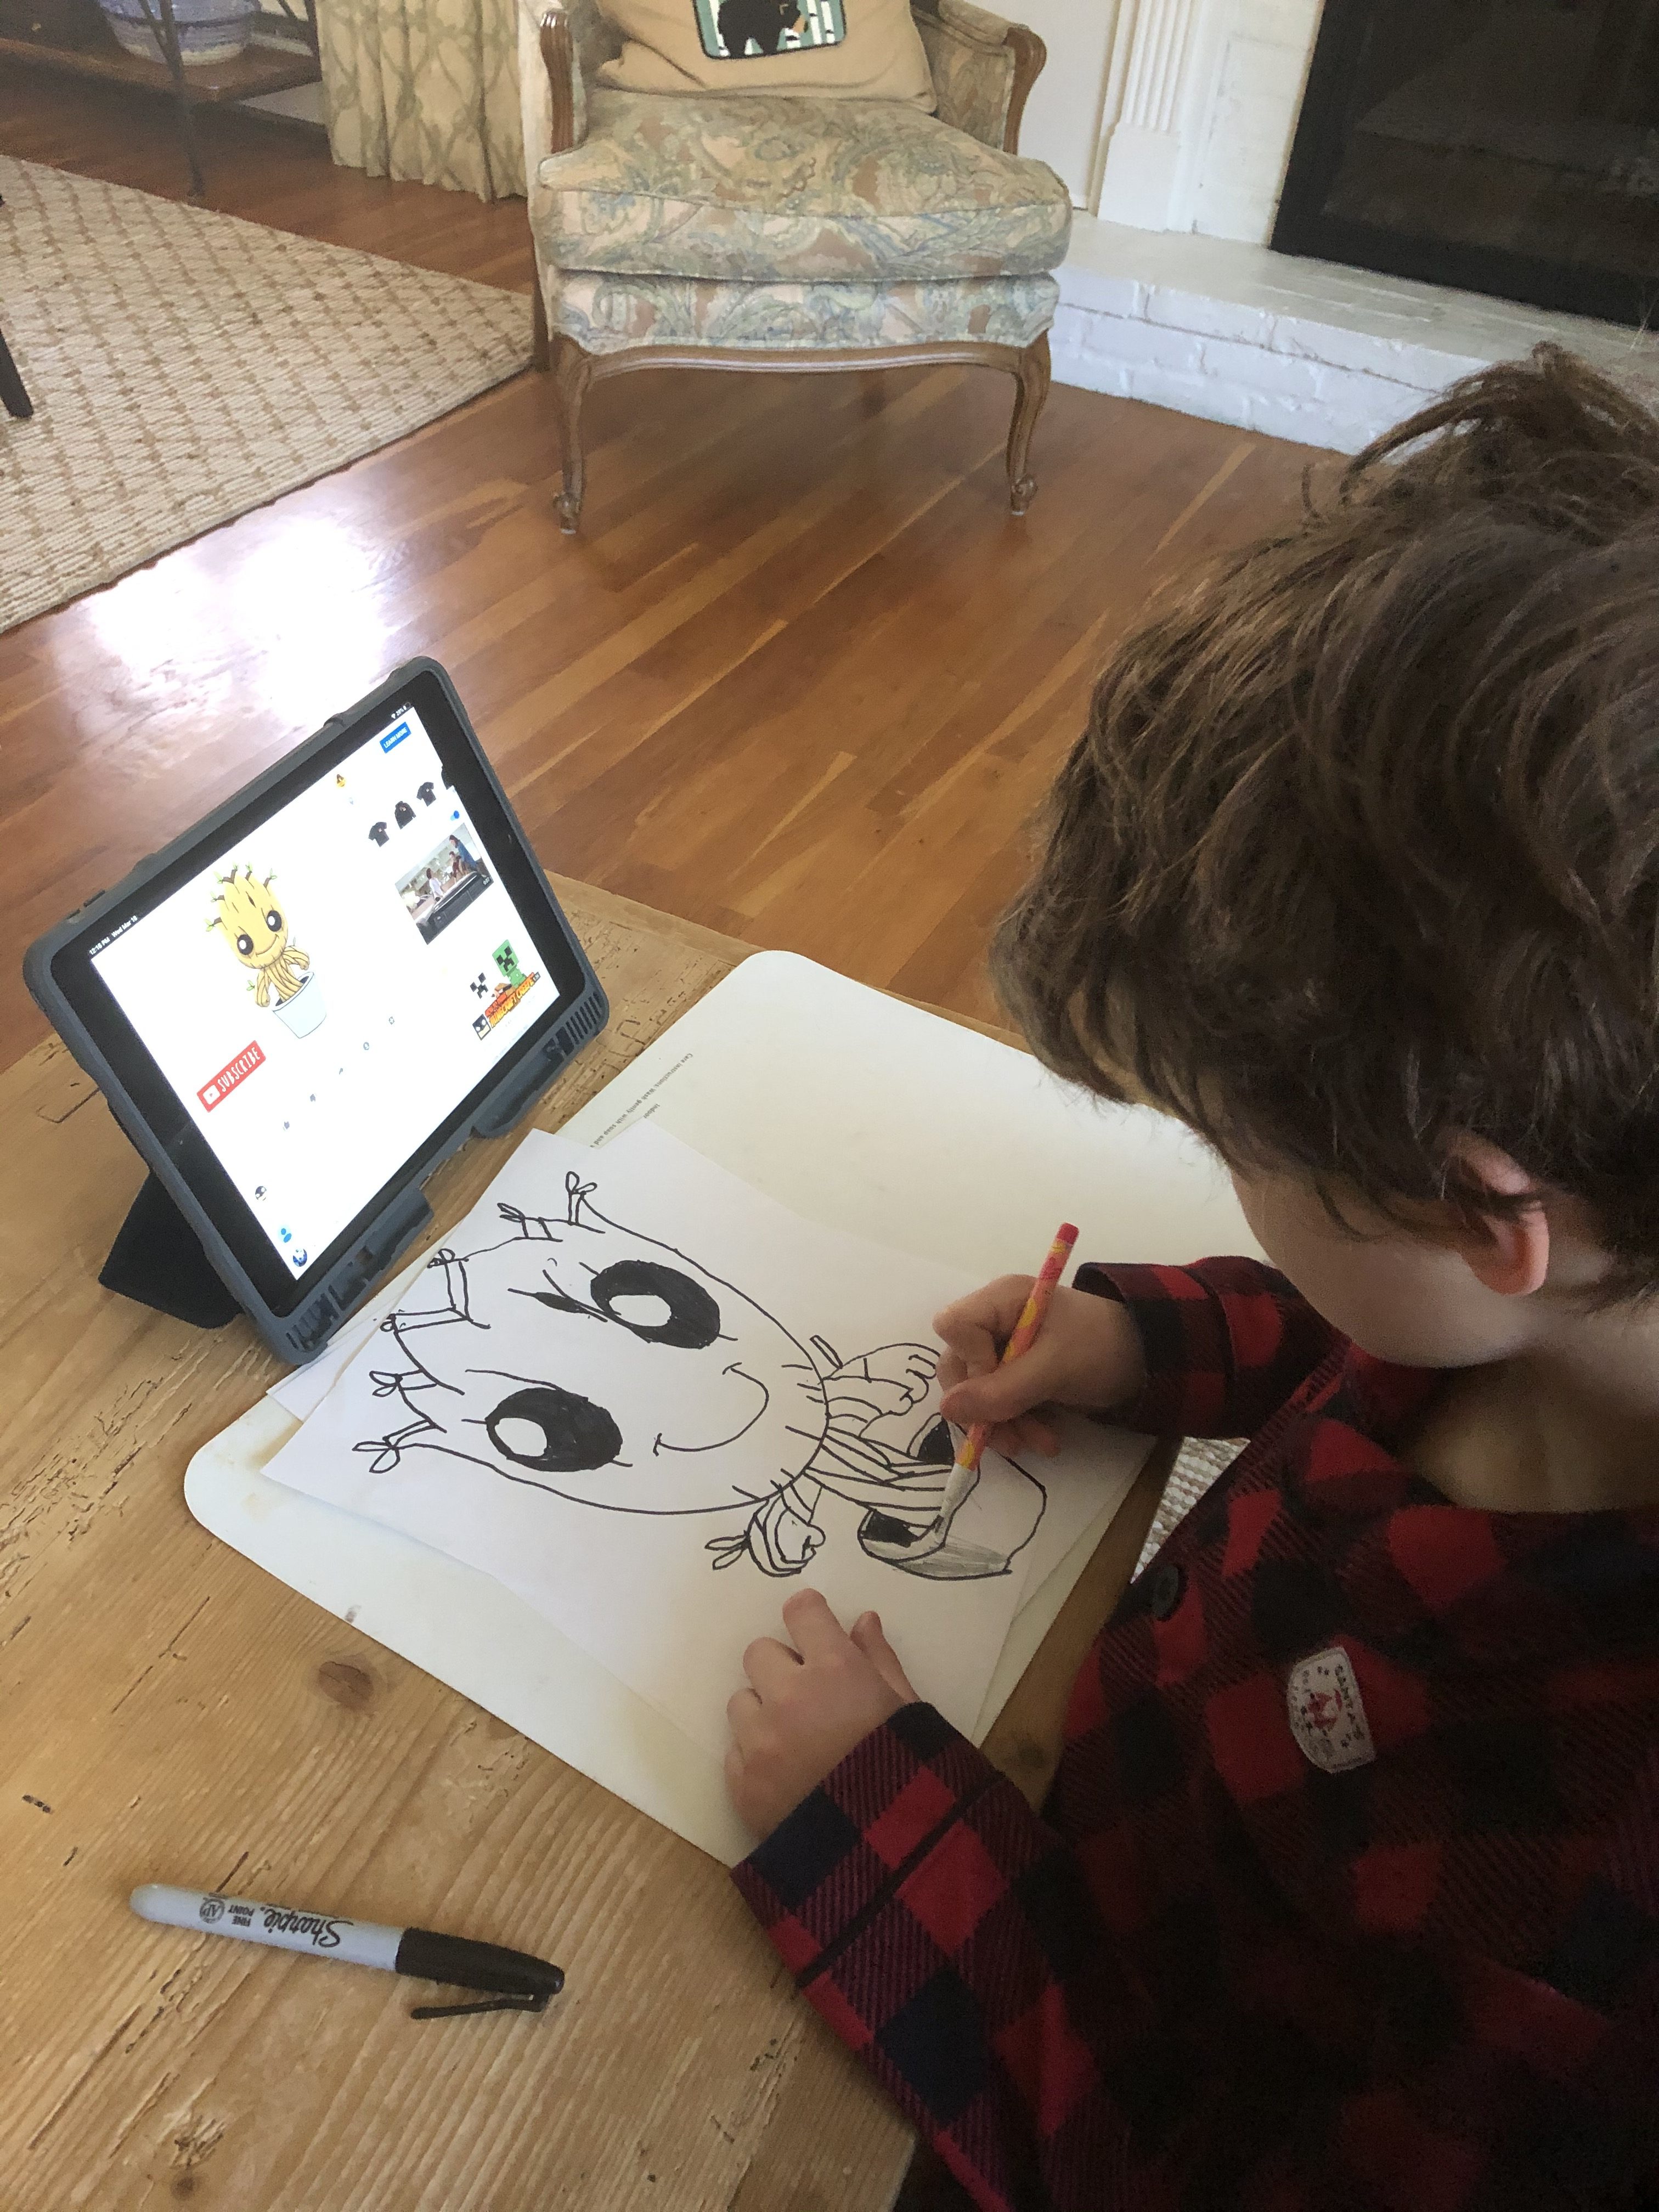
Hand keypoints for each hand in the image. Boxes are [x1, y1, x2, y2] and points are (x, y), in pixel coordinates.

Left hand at [725, 1590, 918, 1838]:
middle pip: (759, 1652)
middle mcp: (789, 1697)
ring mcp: (760, 1743)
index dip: (809, 1618)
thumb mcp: (909, 1712)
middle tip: (811, 1696)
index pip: (801, 1612)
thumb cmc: (913, 1774)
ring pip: (741, 1702)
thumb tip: (863, 1620)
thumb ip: (880, 1660)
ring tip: (798, 1744)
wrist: (889, 1859)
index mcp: (836, 1670)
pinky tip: (788, 1779)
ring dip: (764, 1714)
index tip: (817, 1633)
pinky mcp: (743, 1786)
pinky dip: (756, 1759)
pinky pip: (735, 1752)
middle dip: (782, 1667)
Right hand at [933, 1279, 1146, 1459]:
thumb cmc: (1102, 1348)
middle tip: (1014, 1440)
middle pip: (959, 1364)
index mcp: (1002, 1300)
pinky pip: (998, 1402)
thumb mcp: (1055, 1369)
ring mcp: (1005, 1347)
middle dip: (986, 1408)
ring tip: (1041, 1444)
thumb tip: (946, 1410)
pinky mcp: (1017, 1372)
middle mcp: (996, 1319)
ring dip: (1004, 1424)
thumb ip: (1002, 1390)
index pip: (954, 1327)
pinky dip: (1017, 1423)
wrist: (1147, 1360)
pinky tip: (1045, 1439)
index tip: (1000, 1385)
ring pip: (976, 1392)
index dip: (968, 1361)